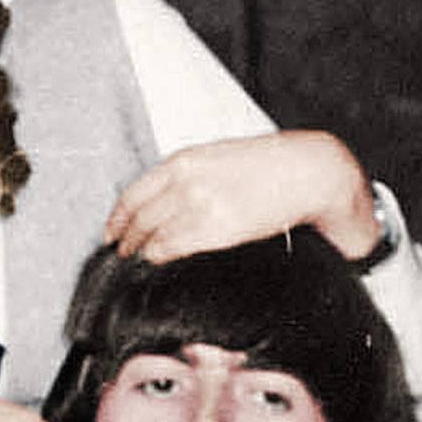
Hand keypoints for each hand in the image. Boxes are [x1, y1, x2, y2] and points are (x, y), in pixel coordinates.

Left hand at [103, 131, 377, 263]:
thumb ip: (193, 176)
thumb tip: (173, 201)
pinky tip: (159, 262)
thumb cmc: (274, 167)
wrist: (309, 172)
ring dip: (141, 250)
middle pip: (138, 216)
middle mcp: (186, 180)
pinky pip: (174, 246)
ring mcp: (200, 204)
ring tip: (139, 261)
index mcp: (185, 161)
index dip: (118, 217)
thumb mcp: (221, 160)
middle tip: (122, 252)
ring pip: (152, 233)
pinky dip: (161, 256)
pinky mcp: (218, 228)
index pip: (135, 192)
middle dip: (126, 237)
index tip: (113, 230)